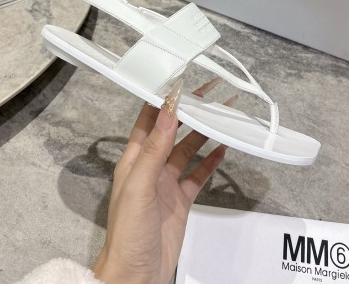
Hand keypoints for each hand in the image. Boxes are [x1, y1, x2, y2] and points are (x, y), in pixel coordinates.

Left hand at [92, 78, 227, 283]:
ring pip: (188, 149)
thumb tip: (167, 113)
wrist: (137, 276)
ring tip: (220, 116)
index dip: (165, 100)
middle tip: (208, 95)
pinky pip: (199, 174)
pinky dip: (211, 160)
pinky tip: (222, 149)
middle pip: (172, 130)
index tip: (181, 83)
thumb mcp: (139, 186)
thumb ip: (155, 149)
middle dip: (189, 111)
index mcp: (134, 160)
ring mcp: (167, 183)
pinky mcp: (181, 199)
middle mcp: (151, 167)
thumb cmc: (127, 235)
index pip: (150, 120)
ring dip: (203, 132)